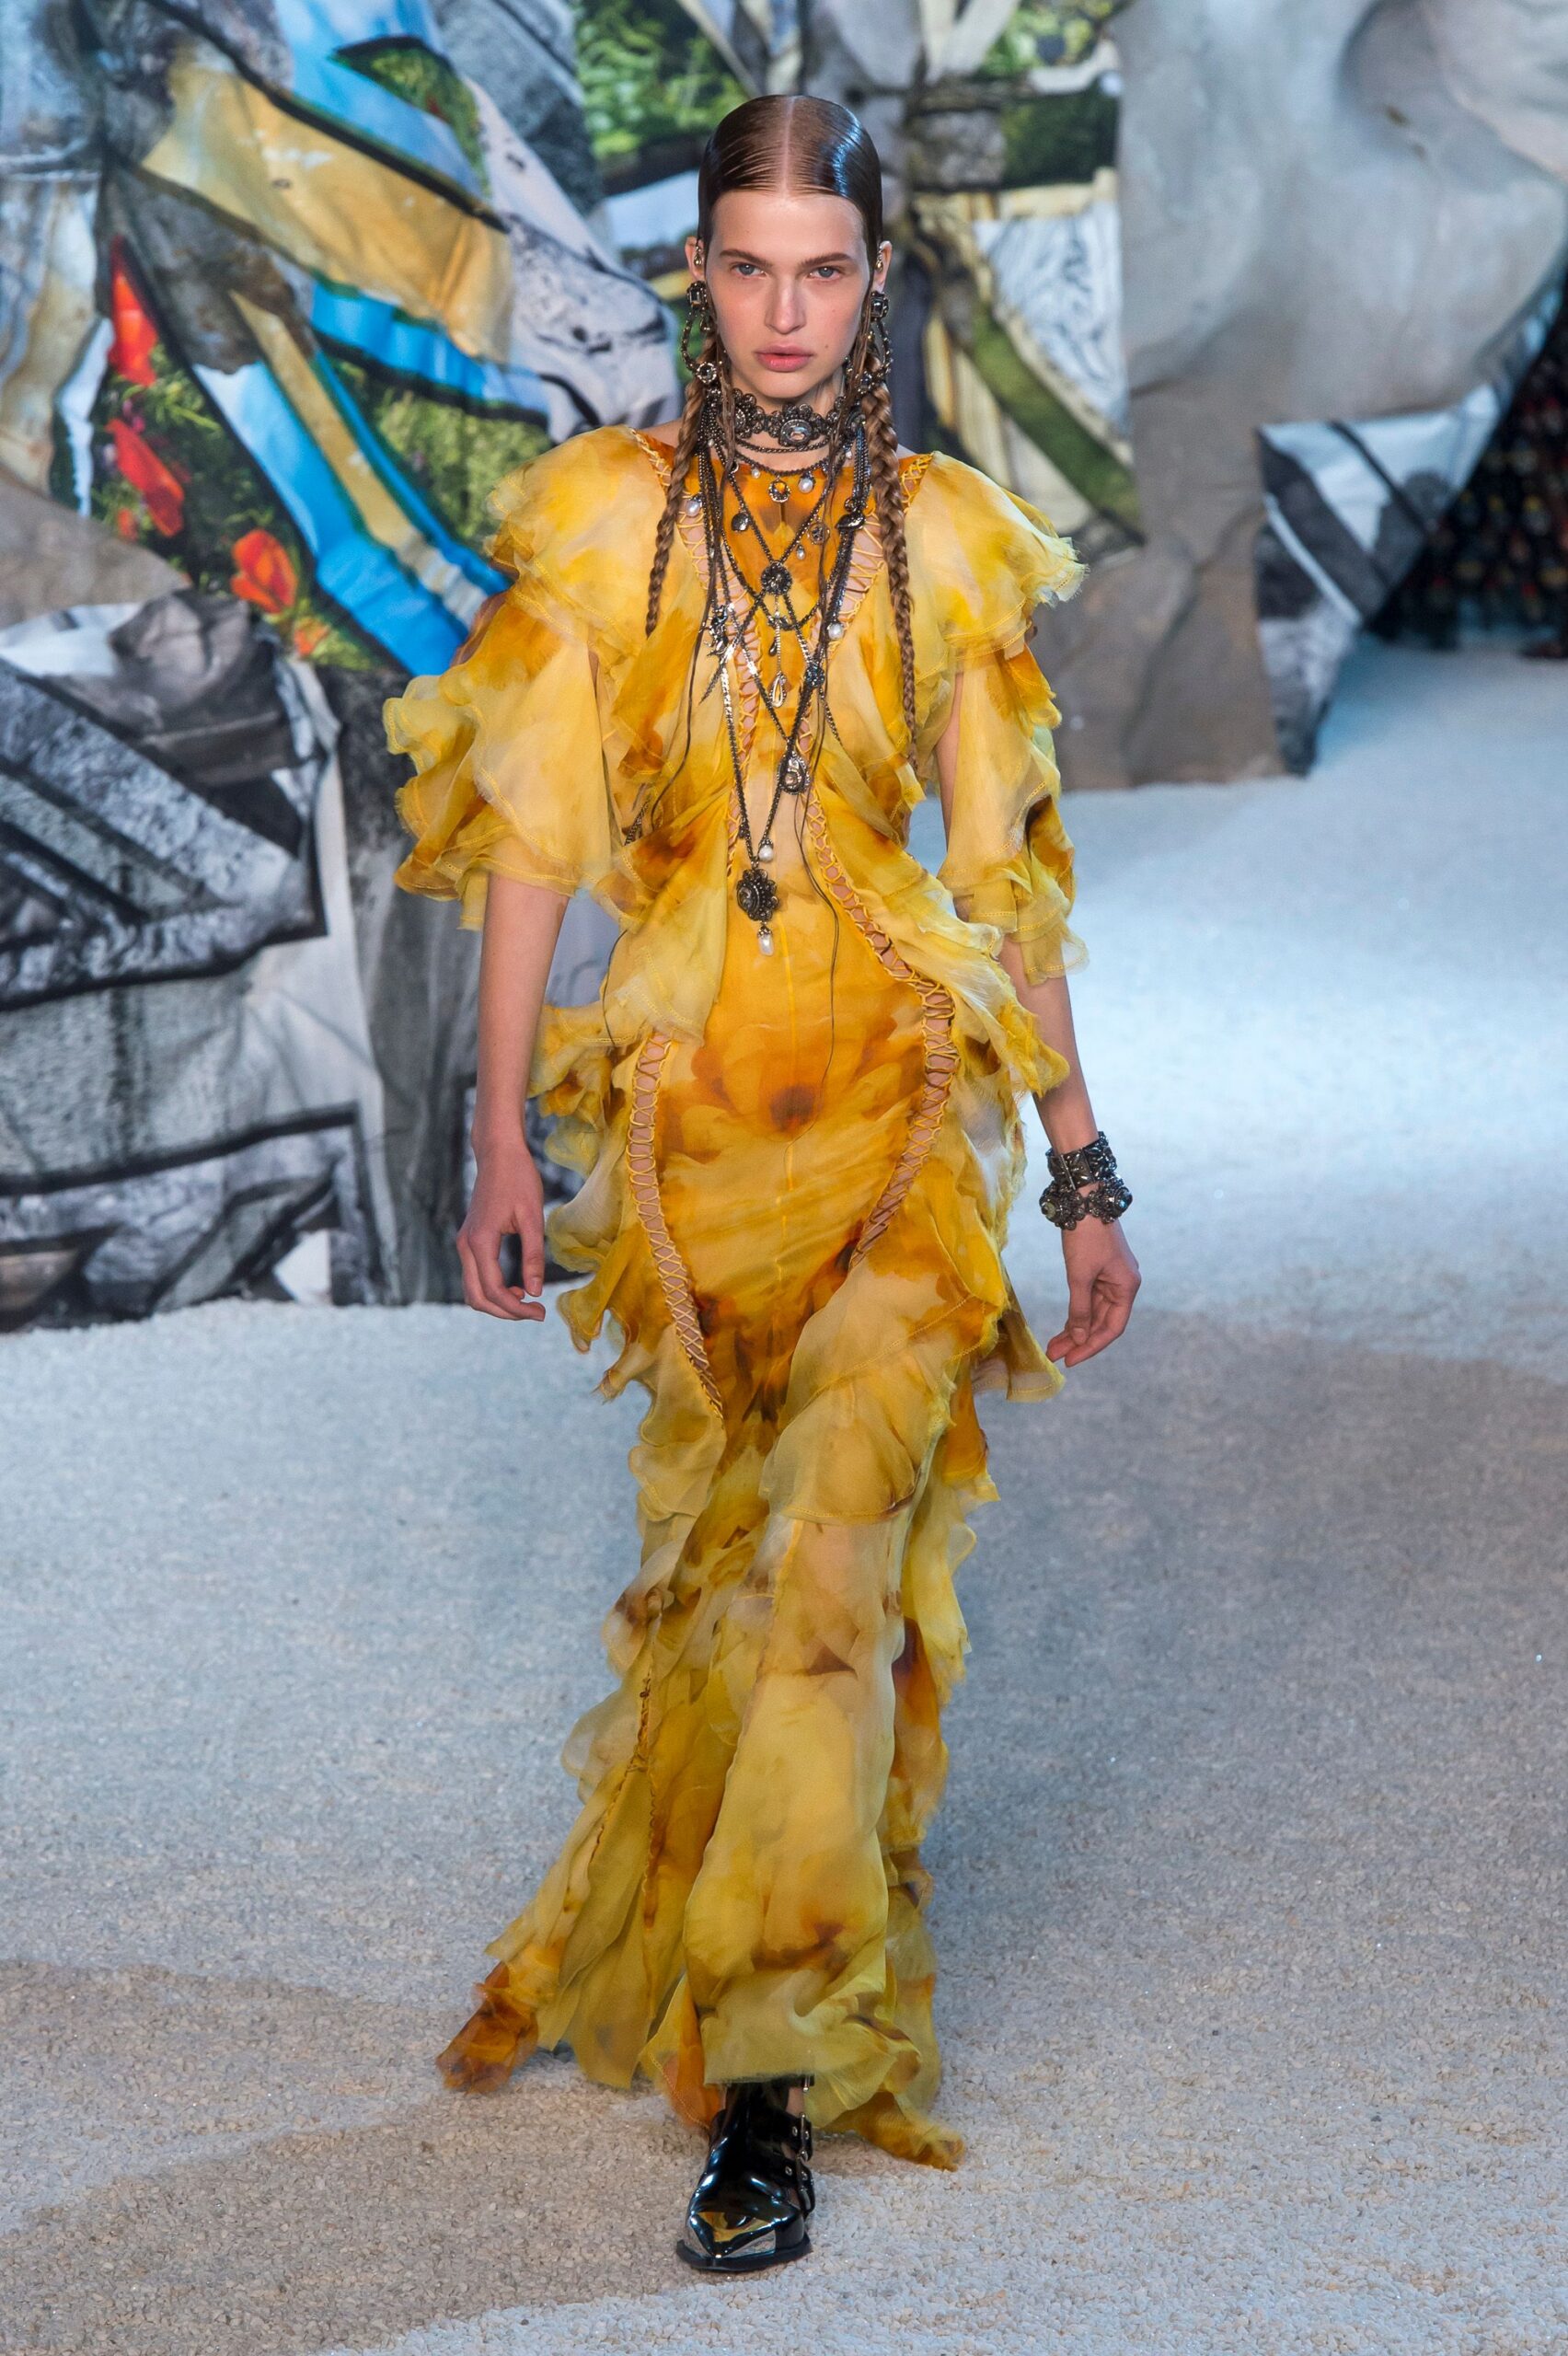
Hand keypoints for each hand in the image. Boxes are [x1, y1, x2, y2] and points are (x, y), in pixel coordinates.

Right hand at [457, 1136, 547, 1320]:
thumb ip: (533, 1256)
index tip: (541, 1313)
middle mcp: (466, 1245)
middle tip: (535, 1313)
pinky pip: (474, 1276)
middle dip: (505, 1312)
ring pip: (472, 1290)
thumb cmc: (519, 1179)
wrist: (499, 1153)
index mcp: (480, 1241)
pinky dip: (491, 1290)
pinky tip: (516, 1287)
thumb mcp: (533, 1217)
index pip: (494, 1290)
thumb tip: (534, 1292)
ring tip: (527, 1302)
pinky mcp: (469, 1240)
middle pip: (477, 1297)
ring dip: (497, 1303)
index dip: (517, 1309)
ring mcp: (464, 1243)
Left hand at [1045, 1214, 1139, 1366]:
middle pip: (1102, 1322)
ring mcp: (1111, 1278)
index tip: (1071, 1359)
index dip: (1092, 1346)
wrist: (1084, 1199)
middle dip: (1079, 1339)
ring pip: (1093, 1312)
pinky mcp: (1099, 1270)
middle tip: (1055, 1355)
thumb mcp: (1079, 1275)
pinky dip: (1076, 1312)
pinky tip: (1064, 1326)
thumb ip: (1079, 1308)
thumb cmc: (1085, 1235)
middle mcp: (1122, 1285)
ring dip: (1075, 1328)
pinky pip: (1089, 1299)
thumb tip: (1079, 1337)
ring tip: (1054, 1346)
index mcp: (1126, 1287)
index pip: (1112, 1328)